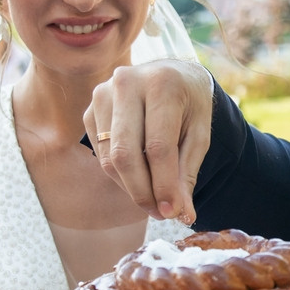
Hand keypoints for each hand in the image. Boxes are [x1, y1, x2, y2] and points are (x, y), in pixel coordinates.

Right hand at [84, 58, 214, 222]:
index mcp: (162, 83)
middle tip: (160, 213)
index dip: (163, 185)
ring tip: (153, 198)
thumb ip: (187, 173)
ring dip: (131, 187)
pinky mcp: (90, 110)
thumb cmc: (189, 104)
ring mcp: (102, 94)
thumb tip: (182, 215)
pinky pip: (100, 155)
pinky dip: (120, 174)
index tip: (172, 212)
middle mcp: (126, 83)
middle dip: (142, 192)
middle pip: (125, 155)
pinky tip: (139, 175)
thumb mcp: (199, 134)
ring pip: (109, 159)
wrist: (171, 74)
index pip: (158, 146)